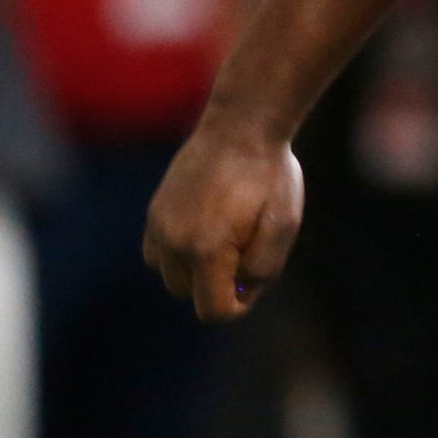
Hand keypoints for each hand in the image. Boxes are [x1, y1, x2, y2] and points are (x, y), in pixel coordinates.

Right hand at [143, 118, 305, 322]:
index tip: (254, 278)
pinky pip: (157, 254)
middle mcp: (173, 242)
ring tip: (226, 236)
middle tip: (245, 247)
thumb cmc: (269, 176)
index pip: (214, 311)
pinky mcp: (154, 212)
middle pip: (190, 295)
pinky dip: (178, 252)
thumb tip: (240, 291)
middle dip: (218, 285)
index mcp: (207, 250)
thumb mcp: (283, 227)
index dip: (239, 305)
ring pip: (171, 276)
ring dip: (196, 270)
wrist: (242, 125)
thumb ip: (262, 269)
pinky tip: (206, 227)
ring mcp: (158, 226)